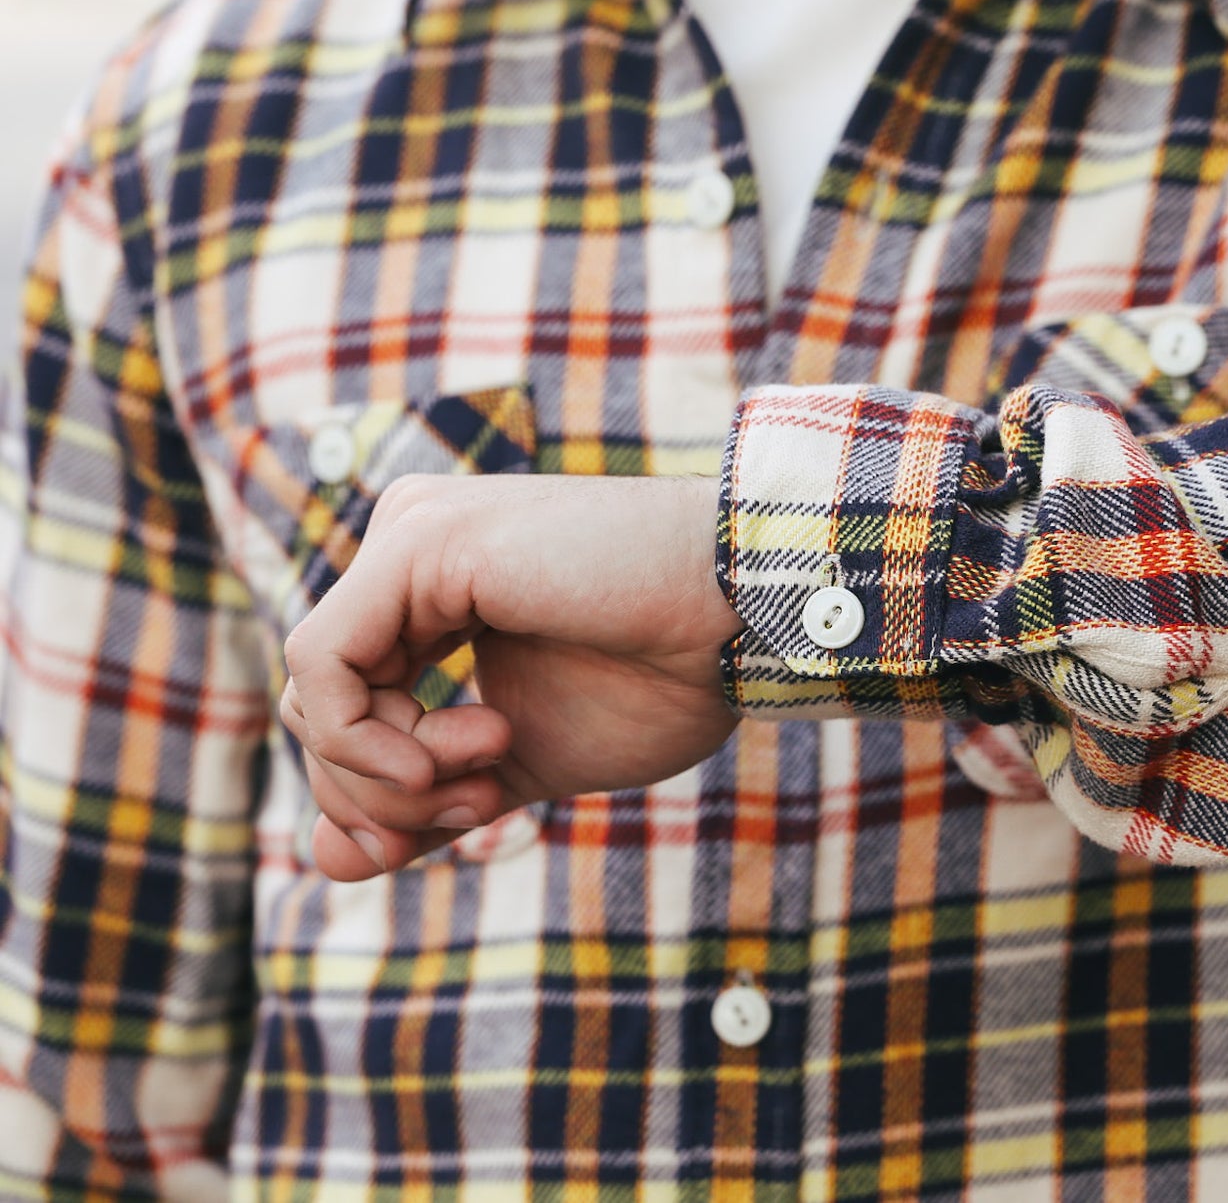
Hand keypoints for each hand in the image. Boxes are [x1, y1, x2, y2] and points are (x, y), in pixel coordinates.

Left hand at [280, 474, 744, 881]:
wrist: (742, 621)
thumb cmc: (662, 678)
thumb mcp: (519, 760)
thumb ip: (424, 799)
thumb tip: (326, 861)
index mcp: (436, 589)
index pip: (348, 708)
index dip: (385, 794)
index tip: (478, 819)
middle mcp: (411, 548)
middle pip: (320, 707)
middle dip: (384, 795)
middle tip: (481, 810)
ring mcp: (411, 535)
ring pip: (315, 693)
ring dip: (389, 776)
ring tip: (491, 772)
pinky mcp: (418, 543)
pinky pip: (323, 667)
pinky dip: (368, 741)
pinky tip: (458, 757)